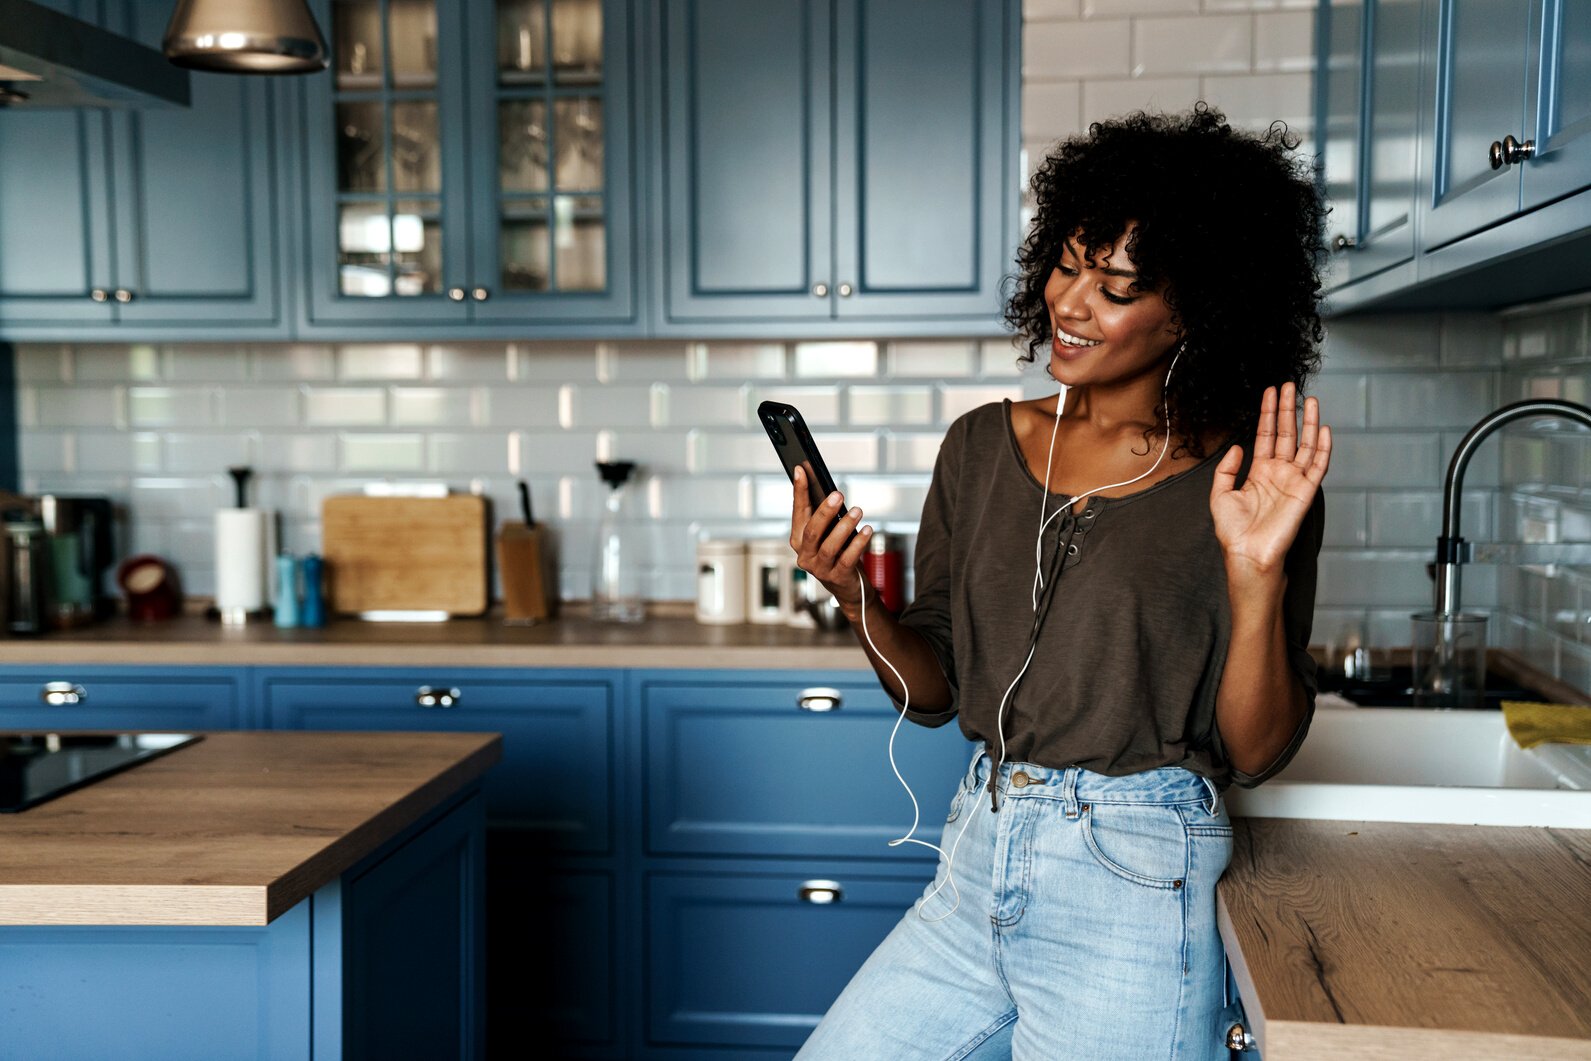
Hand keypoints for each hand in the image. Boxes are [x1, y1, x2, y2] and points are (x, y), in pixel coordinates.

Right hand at [789, 466, 872, 609]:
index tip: (801, 471)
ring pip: (829, 546)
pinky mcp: (837, 577)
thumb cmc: (837, 554)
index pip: (798, 512)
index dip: (799, 491)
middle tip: (838, 494)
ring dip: (845, 527)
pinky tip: (869, 530)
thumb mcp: (827, 534)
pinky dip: (859, 543)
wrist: (848, 587)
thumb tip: (830, 490)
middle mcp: (805, 554)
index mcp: (798, 540)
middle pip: (812, 531)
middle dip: (825, 511)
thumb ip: (824, 516)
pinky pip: (848, 558)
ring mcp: (819, 568)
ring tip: (857, 512)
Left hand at [1210, 383, 1330, 577]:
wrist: (1248, 554)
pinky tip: (1324, 429)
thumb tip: (1238, 445)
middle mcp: (1278, 473)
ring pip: (1305, 444)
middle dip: (1288, 409)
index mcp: (1258, 472)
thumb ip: (1226, 469)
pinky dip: (1323, 448)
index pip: (1266, 435)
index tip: (1270, 392)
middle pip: (1286, 434)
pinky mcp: (1306, 492)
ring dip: (1309, 422)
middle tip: (1289, 385)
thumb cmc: (1234, 532)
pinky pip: (1318, 466)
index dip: (1268, 413)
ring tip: (1310, 399)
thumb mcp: (1219, 496)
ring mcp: (1293, 481)